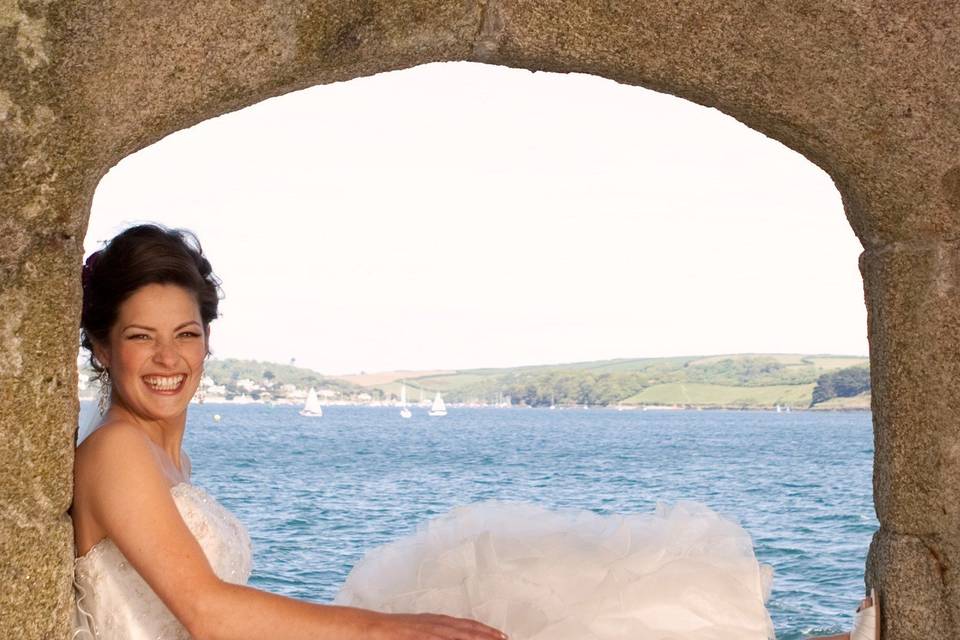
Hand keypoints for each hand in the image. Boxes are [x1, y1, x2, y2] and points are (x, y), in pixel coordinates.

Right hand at [366, 611, 506, 639]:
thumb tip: (449, 635)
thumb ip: (436, 633)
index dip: (485, 630)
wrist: (372, 626)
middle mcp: (436, 624)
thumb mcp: (419, 629)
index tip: (502, 635)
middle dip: (487, 636)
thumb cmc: (395, 630)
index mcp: (437, 621)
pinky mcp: (420, 637)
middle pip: (467, 630)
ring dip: (475, 638)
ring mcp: (428, 631)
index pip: (467, 625)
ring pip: (457, 636)